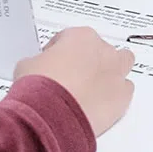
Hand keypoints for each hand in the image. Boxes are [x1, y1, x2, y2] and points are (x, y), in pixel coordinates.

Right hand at [12, 27, 135, 135]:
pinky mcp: (123, 97)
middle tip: (74, 76)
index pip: (70, 38)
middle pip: (101, 49)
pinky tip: (100, 104)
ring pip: (123, 64)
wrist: (52, 115)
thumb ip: (39, 61)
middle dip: (90, 59)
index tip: (53, 64)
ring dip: (111, 72)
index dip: (59, 52)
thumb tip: (41, 68)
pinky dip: (115, 96)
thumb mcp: (27, 65)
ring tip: (93, 88)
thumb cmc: (40, 86)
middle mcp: (103, 50)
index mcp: (80, 36)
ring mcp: (116, 73)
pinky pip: (125, 91)